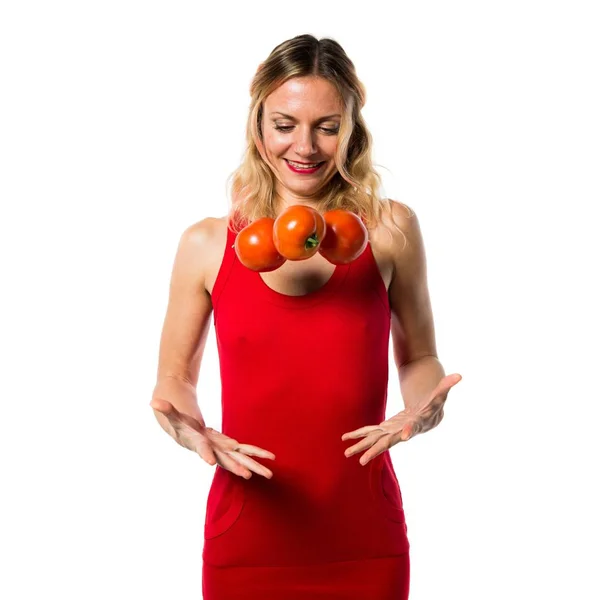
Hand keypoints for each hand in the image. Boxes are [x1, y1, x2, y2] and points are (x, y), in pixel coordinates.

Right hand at [150, 399, 275, 478]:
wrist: (185, 432)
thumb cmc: (179, 422)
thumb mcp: (172, 414)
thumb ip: (165, 408)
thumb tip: (153, 401)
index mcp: (196, 442)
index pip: (200, 447)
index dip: (204, 453)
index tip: (208, 462)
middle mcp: (211, 450)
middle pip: (224, 459)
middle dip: (236, 466)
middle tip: (248, 475)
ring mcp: (221, 449)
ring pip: (239, 458)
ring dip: (254, 465)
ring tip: (270, 475)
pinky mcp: (228, 446)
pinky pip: (244, 449)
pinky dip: (255, 452)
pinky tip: (269, 457)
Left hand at [341, 373, 461, 465]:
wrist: (426, 418)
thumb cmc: (432, 405)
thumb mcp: (439, 395)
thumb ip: (447, 386)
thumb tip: (460, 375)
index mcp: (414, 424)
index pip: (411, 429)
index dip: (408, 431)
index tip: (404, 437)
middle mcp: (400, 432)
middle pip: (387, 442)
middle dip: (375, 450)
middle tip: (362, 460)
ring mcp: (391, 431)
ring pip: (374, 440)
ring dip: (361, 446)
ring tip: (346, 453)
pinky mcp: (385, 428)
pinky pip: (369, 432)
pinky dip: (358, 434)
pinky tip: (345, 438)